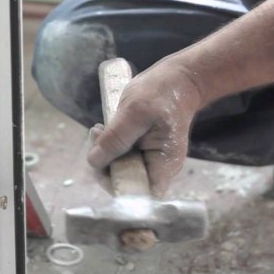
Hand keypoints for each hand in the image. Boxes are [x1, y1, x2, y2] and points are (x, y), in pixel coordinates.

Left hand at [87, 61, 202, 196]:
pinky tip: (103, 129)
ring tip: (98, 129)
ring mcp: (147, 159)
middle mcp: (156, 167)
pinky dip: (107, 145)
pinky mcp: (139, 150)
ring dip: (103, 152)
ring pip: (117, 169)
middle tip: (96, 135)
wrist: (179, 79)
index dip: (116, 186)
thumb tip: (94, 162)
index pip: (138, 194)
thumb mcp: (135, 112)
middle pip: (123, 182)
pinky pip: (118, 156)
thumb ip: (116, 138)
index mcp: (163, 165)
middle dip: (104, 164)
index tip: (101, 164)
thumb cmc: (163, 93)